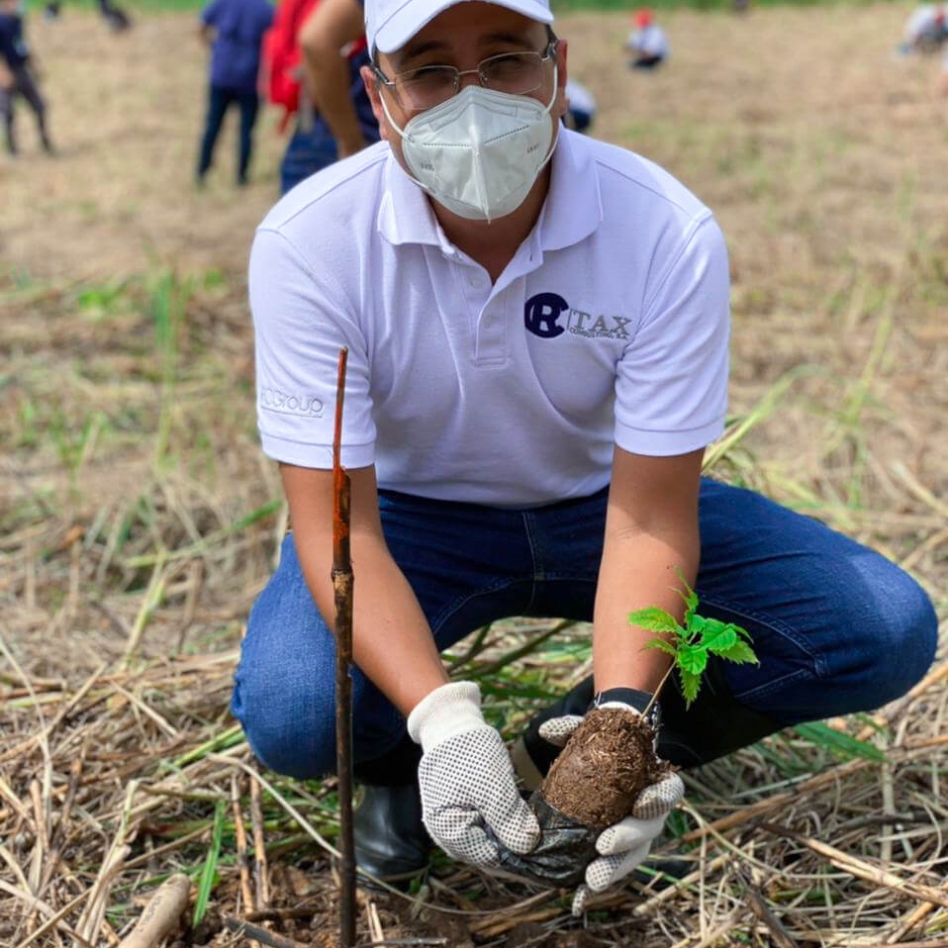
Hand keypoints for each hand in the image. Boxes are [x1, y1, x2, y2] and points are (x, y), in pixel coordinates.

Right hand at [408, 681, 540, 866]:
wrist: (450, 724)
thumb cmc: (468, 752)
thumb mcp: (492, 784)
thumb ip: (509, 819)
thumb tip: (529, 846)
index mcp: (450, 833)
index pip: (494, 859)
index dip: (525, 861)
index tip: (555, 859)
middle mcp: (449, 837)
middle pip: (492, 853)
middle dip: (522, 851)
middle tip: (556, 850)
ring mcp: (455, 825)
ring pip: (492, 841)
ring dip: (516, 839)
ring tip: (547, 838)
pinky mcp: (464, 813)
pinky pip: (489, 828)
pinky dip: (508, 826)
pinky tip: (529, 824)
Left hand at [538, 704, 684, 915]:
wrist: (602, 760)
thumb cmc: (601, 742)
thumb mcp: (589, 730)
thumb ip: (571, 728)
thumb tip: (546, 730)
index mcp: (654, 778)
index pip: (669, 791)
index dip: (659, 800)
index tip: (639, 804)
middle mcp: (651, 810)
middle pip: (650, 831)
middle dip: (628, 842)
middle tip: (603, 847)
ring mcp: (636, 832)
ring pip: (634, 856)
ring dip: (615, 869)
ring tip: (591, 880)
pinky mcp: (619, 848)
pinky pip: (615, 866)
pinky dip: (601, 879)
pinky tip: (580, 892)